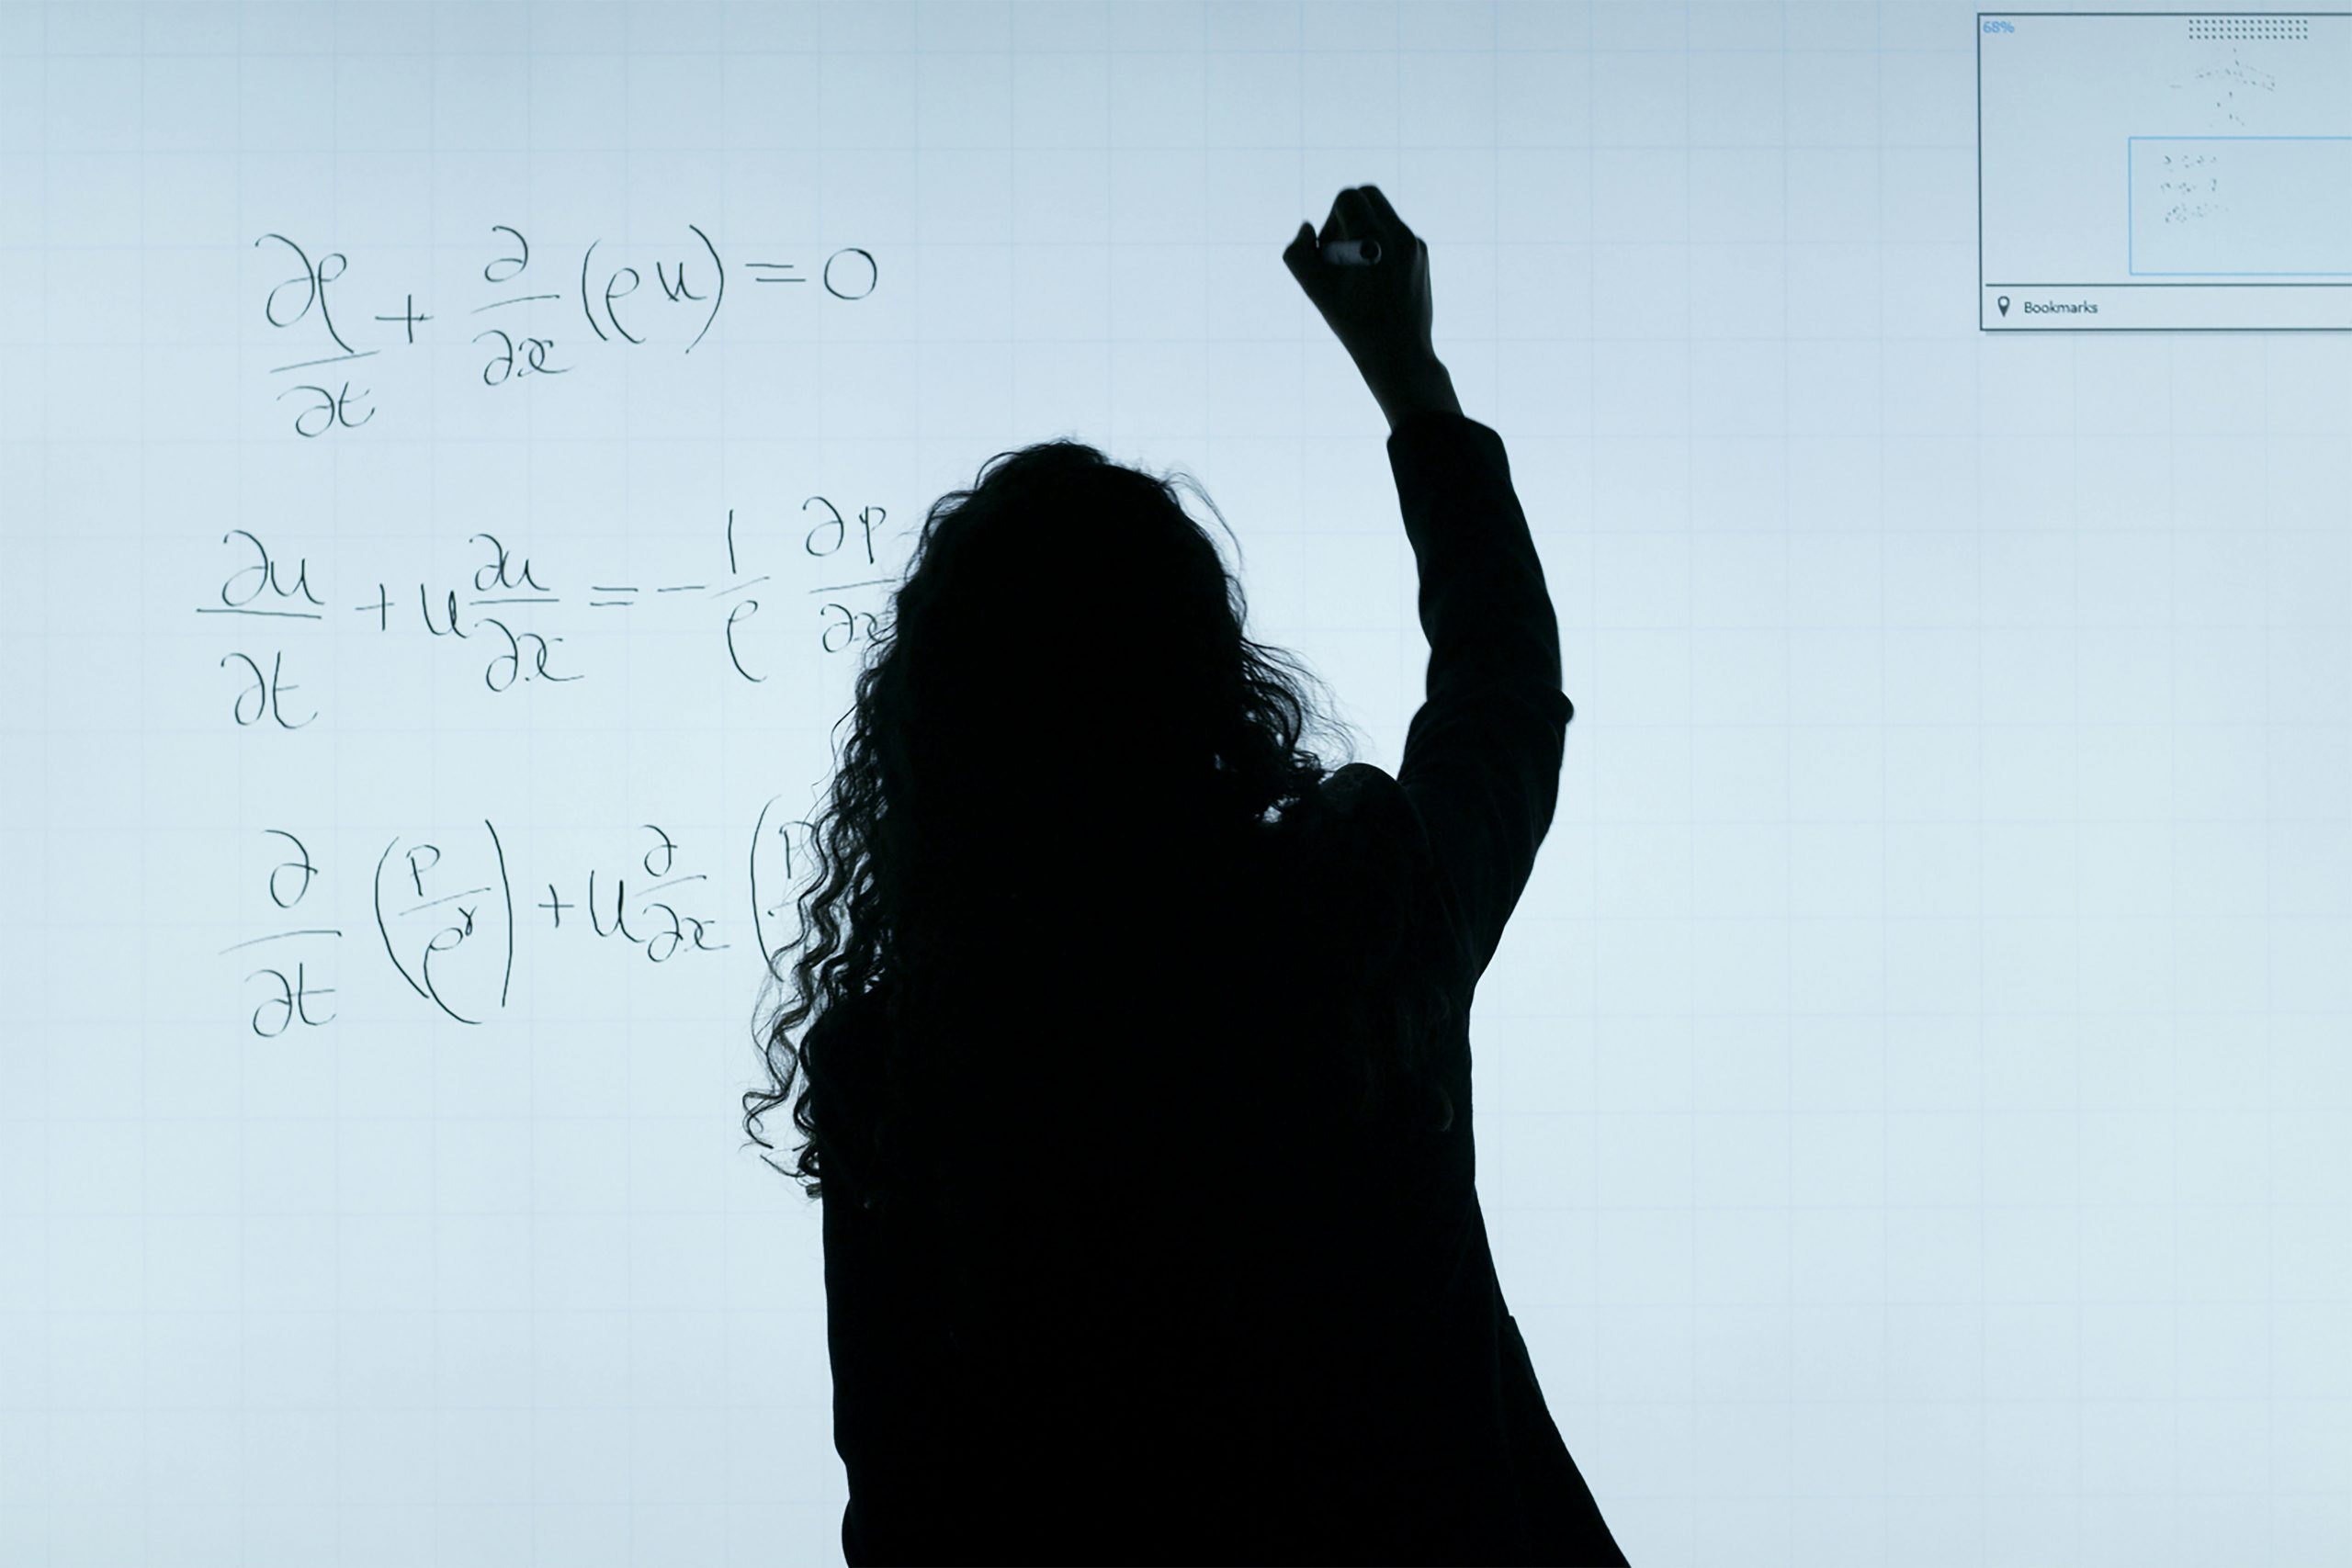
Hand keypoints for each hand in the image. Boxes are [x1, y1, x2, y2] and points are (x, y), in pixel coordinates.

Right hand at [1283, 186, 1442, 394]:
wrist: (1400, 355)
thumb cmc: (1354, 326)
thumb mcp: (1315, 291)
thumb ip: (1298, 255)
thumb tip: (1307, 228)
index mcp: (1375, 239)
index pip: (1348, 198)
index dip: (1330, 221)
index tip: (1330, 252)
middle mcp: (1400, 235)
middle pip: (1368, 194)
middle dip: (1347, 215)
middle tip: (1340, 252)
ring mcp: (1415, 244)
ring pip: (1381, 213)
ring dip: (1362, 230)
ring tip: (1356, 270)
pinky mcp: (1421, 255)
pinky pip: (1395, 232)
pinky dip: (1378, 244)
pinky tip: (1373, 280)